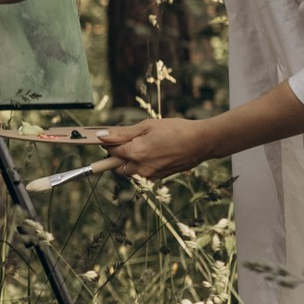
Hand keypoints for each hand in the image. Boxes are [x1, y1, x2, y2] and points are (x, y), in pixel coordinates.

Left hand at [94, 116, 221, 180]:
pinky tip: (156, 151)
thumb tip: (102, 136)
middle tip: (129, 140)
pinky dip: (143, 163)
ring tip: (146, 144)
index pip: (112, 151)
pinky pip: (143, 172)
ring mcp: (150, 174)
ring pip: (130, 170)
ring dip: (130, 160)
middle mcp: (141, 167)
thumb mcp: (148, 126)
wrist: (201, 142)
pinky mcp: (158, 177)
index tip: (107, 136)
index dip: (108, 142)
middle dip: (118, 154)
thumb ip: (123, 133)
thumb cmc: (175, 129)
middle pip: (117, 165)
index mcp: (136, 153)